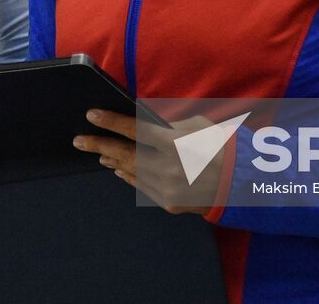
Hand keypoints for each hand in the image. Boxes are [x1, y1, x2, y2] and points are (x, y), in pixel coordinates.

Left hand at [71, 109, 223, 214]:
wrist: (240, 183)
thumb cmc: (218, 145)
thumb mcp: (195, 126)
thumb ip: (167, 126)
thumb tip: (141, 124)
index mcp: (175, 143)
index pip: (135, 130)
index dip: (111, 122)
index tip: (92, 115)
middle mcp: (168, 167)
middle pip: (126, 154)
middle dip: (100, 145)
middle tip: (79, 140)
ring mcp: (167, 189)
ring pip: (132, 172)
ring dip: (113, 161)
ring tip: (99, 154)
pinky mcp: (168, 203)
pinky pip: (142, 187)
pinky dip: (129, 176)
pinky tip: (119, 169)